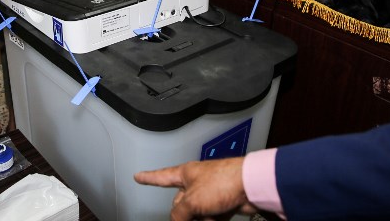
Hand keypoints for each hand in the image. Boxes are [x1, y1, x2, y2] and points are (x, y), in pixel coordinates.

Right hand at [134, 158, 257, 220]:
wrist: (250, 186)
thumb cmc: (223, 182)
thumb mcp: (192, 200)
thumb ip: (179, 213)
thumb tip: (177, 220)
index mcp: (185, 174)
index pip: (161, 176)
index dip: (148, 178)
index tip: (138, 176)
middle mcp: (197, 181)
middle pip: (181, 204)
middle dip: (186, 215)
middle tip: (194, 217)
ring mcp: (210, 192)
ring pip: (197, 213)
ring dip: (202, 219)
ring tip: (212, 216)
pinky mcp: (223, 203)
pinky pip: (211, 216)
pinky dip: (214, 220)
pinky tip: (218, 217)